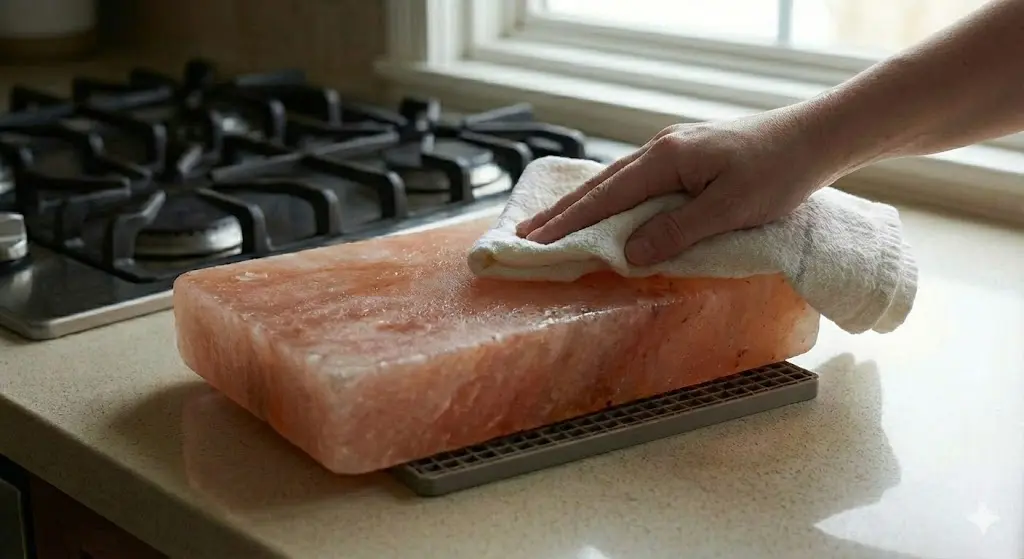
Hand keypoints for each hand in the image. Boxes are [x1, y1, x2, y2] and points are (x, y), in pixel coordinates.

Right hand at [515, 110, 835, 265]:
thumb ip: (678, 231)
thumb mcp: (730, 209)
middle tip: (524, 235)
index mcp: (666, 159)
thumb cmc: (779, 172)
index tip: (534, 242)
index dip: (568, 223)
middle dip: (560, 213)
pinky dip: (608, 198)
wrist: (814, 138)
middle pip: (599, 185)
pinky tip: (603, 208)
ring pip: (614, 181)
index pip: (605, 197)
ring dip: (581, 205)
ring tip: (551, 224)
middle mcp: (661, 149)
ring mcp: (672, 150)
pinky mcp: (685, 156)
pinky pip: (634, 180)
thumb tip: (629, 254)